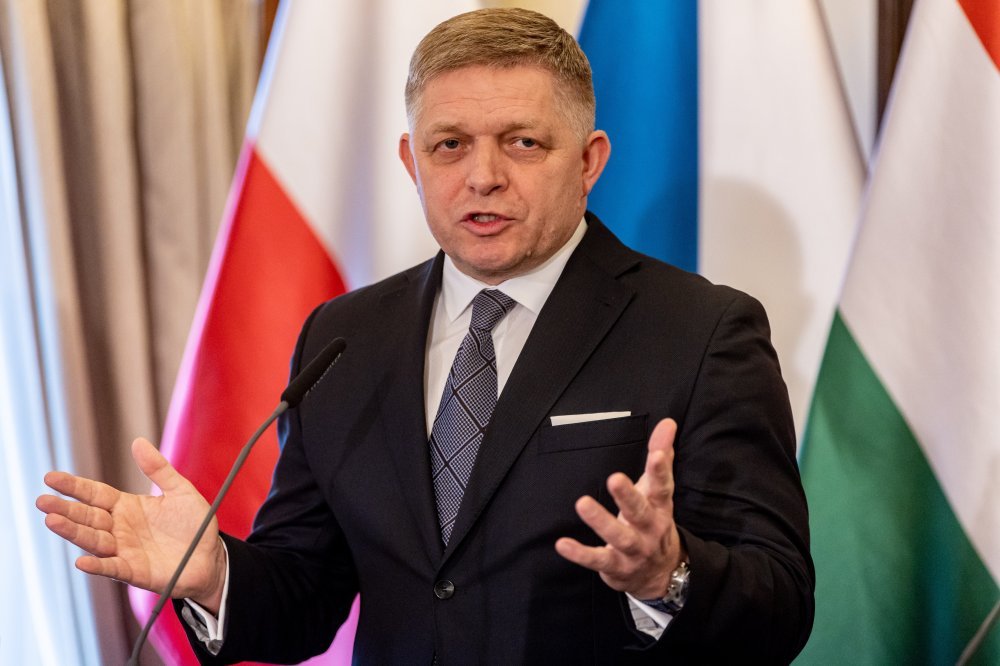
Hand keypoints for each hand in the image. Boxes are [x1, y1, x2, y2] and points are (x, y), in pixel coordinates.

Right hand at [35, 438, 226, 612]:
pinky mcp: (135, 571)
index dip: (74, 487)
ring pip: (93, 541)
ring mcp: (125, 550)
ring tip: (52, 521)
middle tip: (42, 501)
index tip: (51, 478)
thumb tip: (138, 441)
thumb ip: (159, 468)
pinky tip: (82, 562)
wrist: (211, 556)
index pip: (95, 494)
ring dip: (73, 532)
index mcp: (127, 507)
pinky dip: (97, 566)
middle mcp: (120, 528)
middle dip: (65, 509)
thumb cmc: (194, 524)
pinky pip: (113, 568)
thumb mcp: (180, 490)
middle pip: (88, 517)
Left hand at [555, 418, 683, 599]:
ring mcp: (634, 550)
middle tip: (614, 478)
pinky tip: (562, 544)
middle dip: (628, 496)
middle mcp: (650, 529)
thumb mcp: (658, 491)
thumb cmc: (654, 521)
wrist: (661, 575)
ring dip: (601, 521)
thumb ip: (661, 456)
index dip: (661, 471)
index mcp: (660, 508)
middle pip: (640, 512)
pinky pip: (597, 560)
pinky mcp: (616, 566)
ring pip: (618, 536)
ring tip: (582, 503)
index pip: (663, 487)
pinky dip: (580, 554)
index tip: (657, 454)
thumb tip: (667, 422)